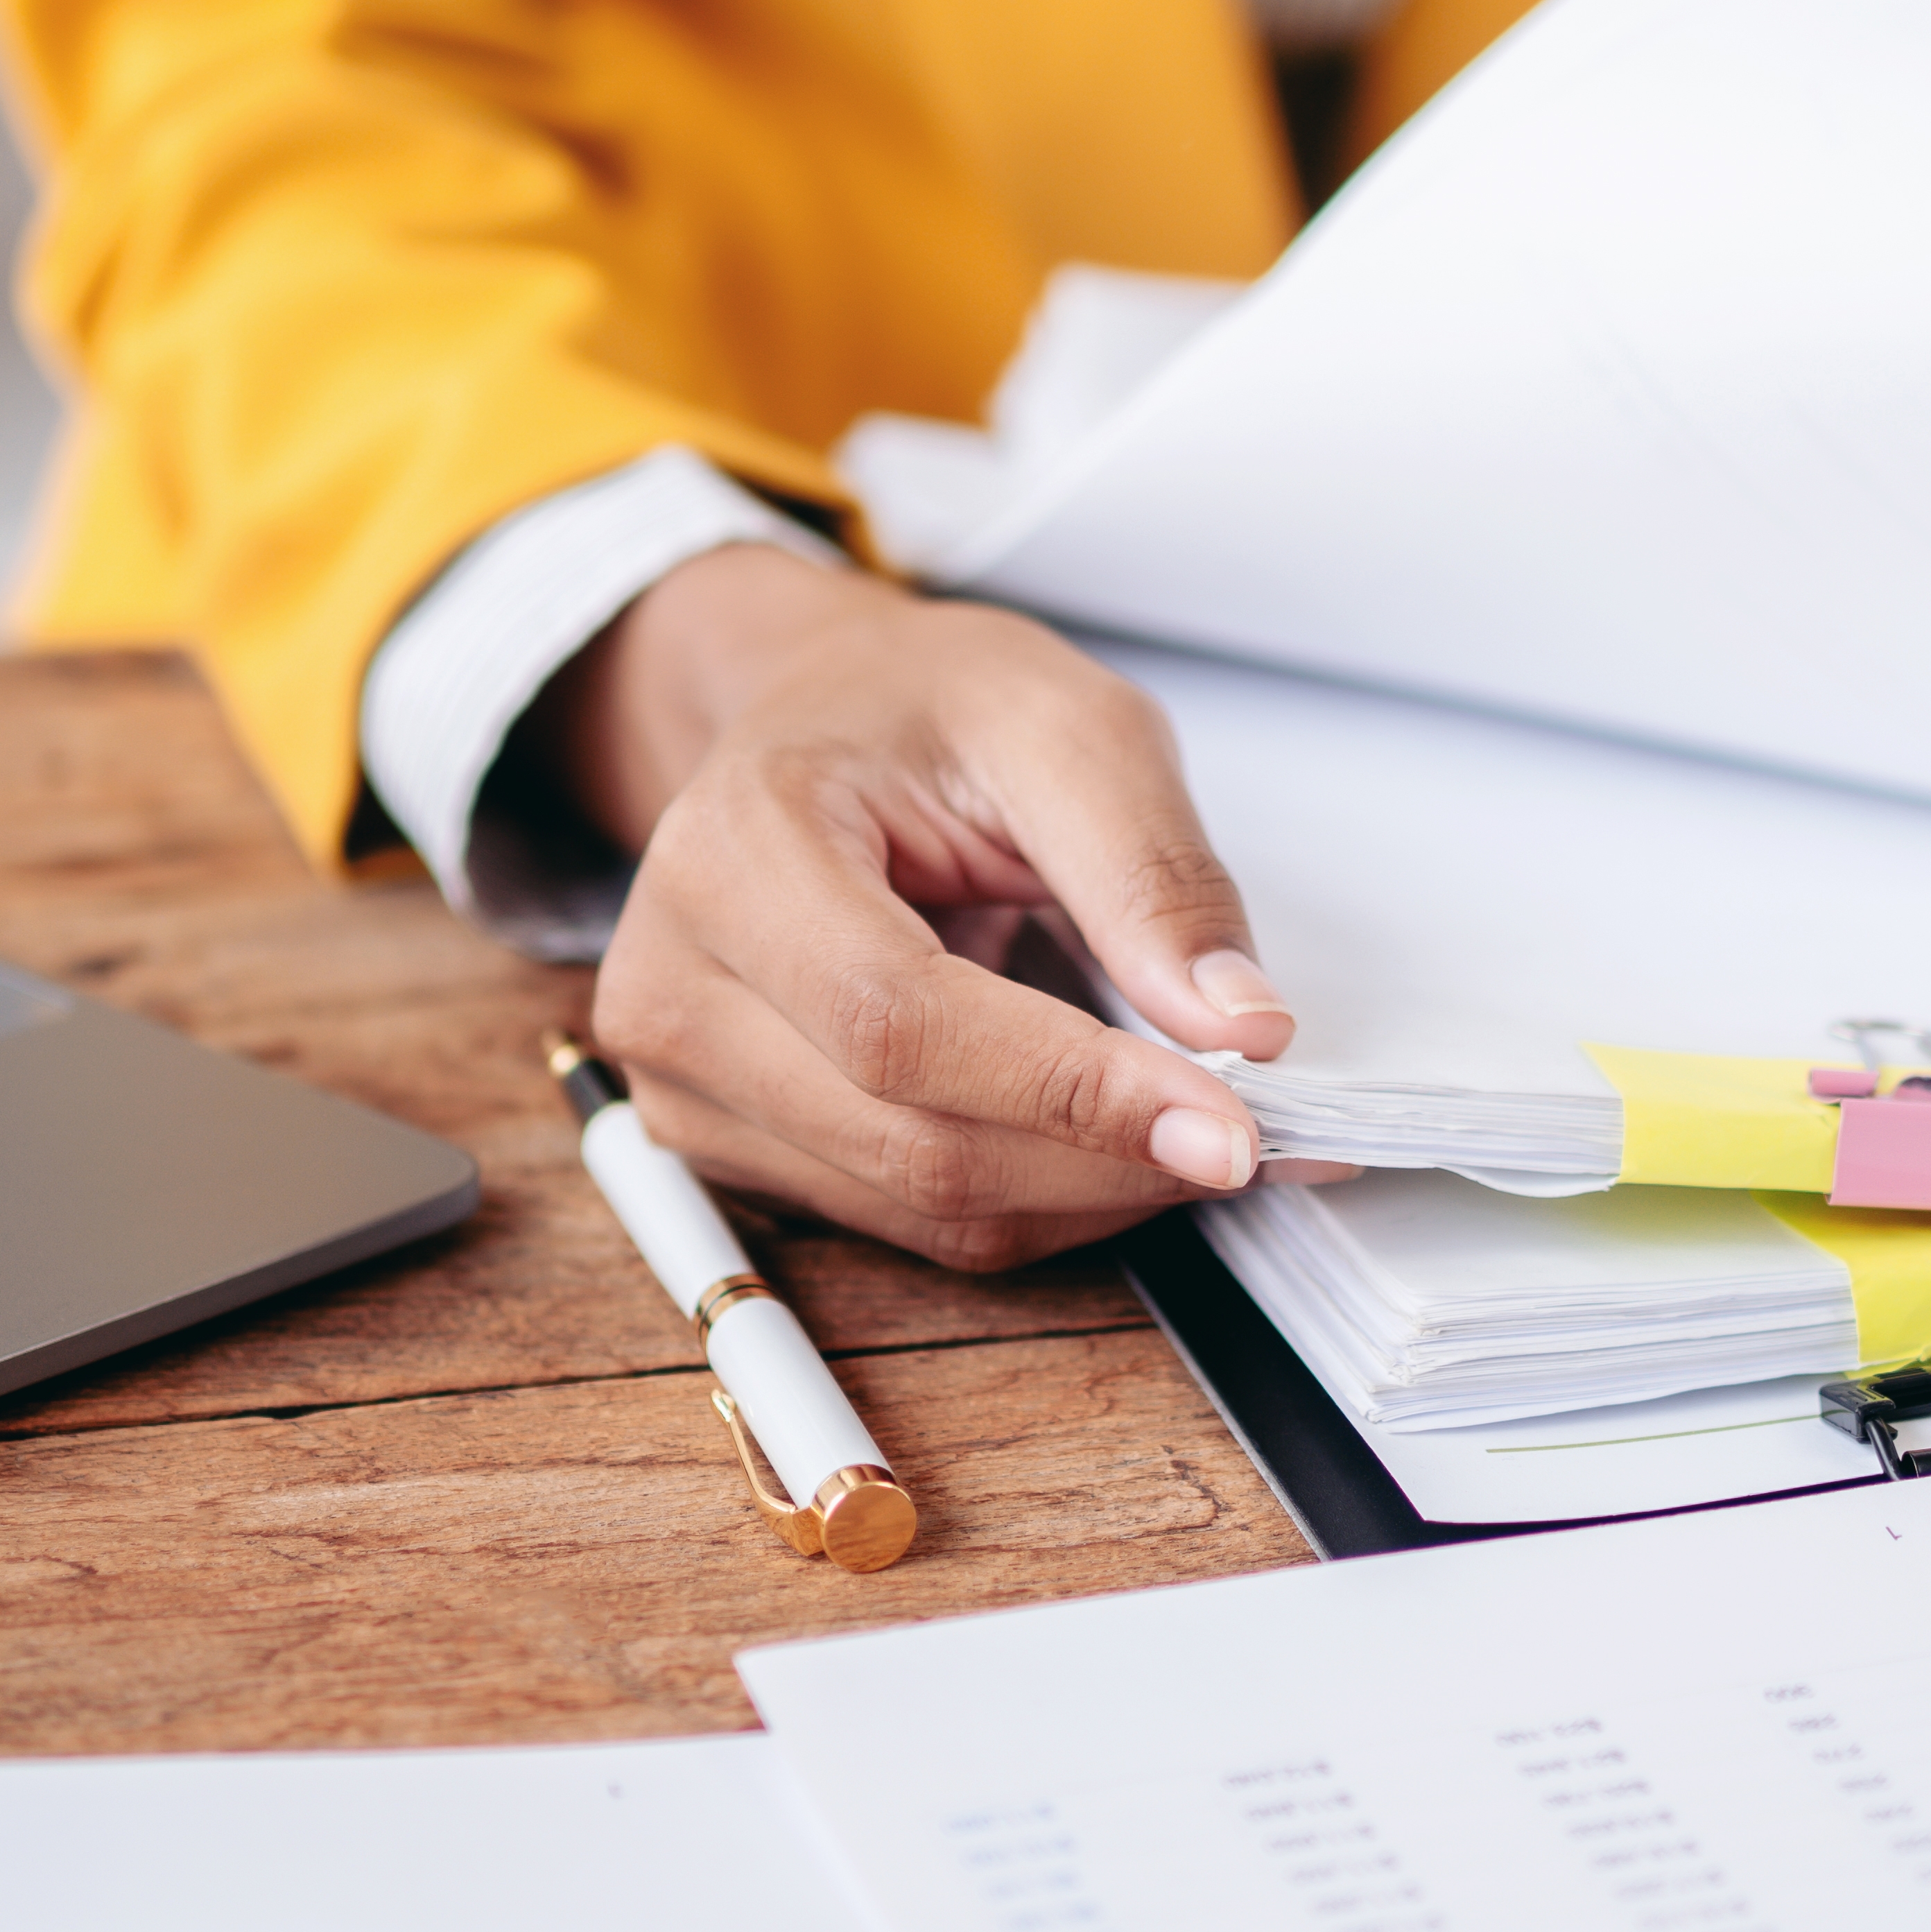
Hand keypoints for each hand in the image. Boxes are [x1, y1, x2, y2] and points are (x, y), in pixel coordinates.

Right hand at [546, 545, 1294, 1269]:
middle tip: (1257, 1132)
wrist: (815, 720)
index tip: (1231, 1125)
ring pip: (920, 1207)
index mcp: (731, 852)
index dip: (1073, 1093)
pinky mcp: (725, 1143)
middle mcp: (673, 986)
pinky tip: (1104, 1137)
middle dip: (1109, 1157)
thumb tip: (1242, 1029)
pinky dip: (1036, 1198)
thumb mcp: (1065, 726)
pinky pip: (908, 1221)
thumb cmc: (918, 710)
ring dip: (1086, 1192)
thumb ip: (1152, 876)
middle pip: (913, 1141)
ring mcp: (681, 1083)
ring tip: (1191, 1119)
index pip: (902, 1024)